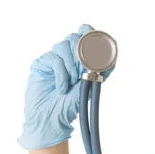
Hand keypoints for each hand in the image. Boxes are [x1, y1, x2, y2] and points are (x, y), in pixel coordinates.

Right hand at [17, 24, 114, 149]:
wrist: (51, 120)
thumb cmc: (70, 106)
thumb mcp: (90, 86)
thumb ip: (99, 69)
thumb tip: (113, 53)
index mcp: (80, 59)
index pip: (84, 34)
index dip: (89, 33)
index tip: (95, 45)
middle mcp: (66, 56)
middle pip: (74, 37)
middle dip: (81, 53)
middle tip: (83, 71)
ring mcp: (53, 59)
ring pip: (63, 45)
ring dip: (71, 65)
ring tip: (72, 82)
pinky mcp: (41, 64)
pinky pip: (53, 58)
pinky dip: (61, 73)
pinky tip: (62, 87)